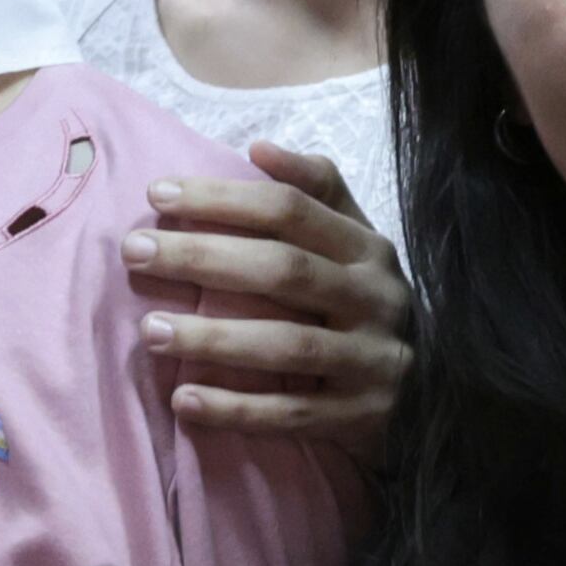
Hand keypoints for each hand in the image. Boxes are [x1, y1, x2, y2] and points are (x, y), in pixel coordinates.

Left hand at [128, 142, 408, 454]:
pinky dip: (236, 408)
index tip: (155, 195)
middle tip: (133, 251)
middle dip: (203, 258)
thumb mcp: (355, 241)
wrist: (432, 392)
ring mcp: (373, 360)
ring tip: (149, 330)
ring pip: (288, 345)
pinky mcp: (364, 417)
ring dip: (213, 338)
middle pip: (284, 270)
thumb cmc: (365, 302)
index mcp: (367, 248)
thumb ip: (316, 191)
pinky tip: (183, 399)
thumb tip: (259, 147)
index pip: (291, 210)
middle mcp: (375, 299)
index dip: (223, 199)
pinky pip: (292, 413)